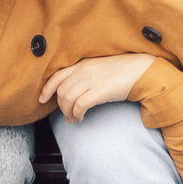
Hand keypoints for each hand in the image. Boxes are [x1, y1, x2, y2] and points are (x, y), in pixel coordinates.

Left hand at [39, 53, 158, 121]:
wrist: (140, 70)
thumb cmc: (122, 70)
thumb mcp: (99, 67)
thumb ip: (85, 73)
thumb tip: (73, 88)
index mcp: (82, 63)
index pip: (57, 76)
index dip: (47, 89)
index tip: (42, 99)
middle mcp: (83, 70)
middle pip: (61, 91)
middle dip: (60, 106)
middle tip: (66, 115)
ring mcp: (91, 80)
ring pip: (67, 99)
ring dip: (68, 113)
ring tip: (73, 119)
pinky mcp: (99, 91)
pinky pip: (79, 106)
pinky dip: (77, 115)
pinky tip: (81, 118)